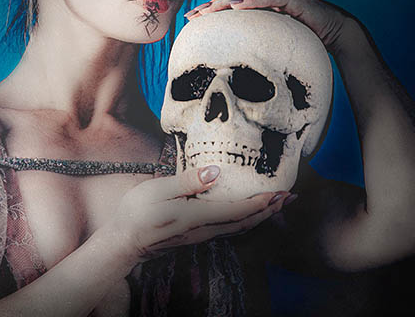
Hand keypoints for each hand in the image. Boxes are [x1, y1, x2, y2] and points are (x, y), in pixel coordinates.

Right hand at [109, 165, 290, 262]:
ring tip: (278, 204)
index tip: (279, 192)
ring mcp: (200, 235)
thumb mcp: (156, 190)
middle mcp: (203, 230)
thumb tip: (215, 172)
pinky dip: (246, 220)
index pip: (236, 211)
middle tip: (290, 197)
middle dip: (270, 210)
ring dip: (261, 216)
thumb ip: (187, 182)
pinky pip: (229, 229)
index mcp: (196, 217)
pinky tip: (249, 213)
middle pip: (245, 223)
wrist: (124, 242)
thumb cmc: (135, 213)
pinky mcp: (196, 235)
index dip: (261, 203)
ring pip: (239, 228)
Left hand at [184, 0, 353, 51]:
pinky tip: (236, 6)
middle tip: (192, 16)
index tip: (191, 19)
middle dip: (211, 6)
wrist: (335, 31)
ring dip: (225, 2)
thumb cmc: (304, 35)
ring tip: (208, 11)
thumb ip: (257, 38)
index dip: (210, 9)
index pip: (230, 2)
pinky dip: (252, 1)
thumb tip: (235, 57)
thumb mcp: (274, 36)